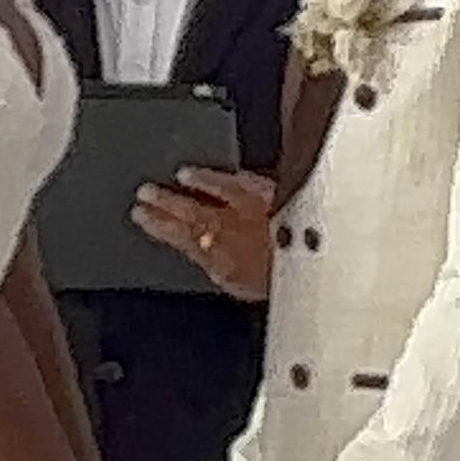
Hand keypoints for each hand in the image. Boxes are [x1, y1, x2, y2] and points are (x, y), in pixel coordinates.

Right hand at [131, 166, 273, 302]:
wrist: (318, 259)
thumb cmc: (283, 281)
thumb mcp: (238, 288)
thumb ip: (218, 270)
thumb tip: (209, 261)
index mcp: (216, 249)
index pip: (177, 232)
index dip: (157, 224)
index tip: (141, 214)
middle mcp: (231, 221)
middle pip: (191, 208)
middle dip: (165, 200)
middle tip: (146, 192)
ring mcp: (254, 203)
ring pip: (219, 186)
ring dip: (199, 179)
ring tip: (183, 173)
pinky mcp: (277, 191)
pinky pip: (249, 179)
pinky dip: (236, 175)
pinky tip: (233, 172)